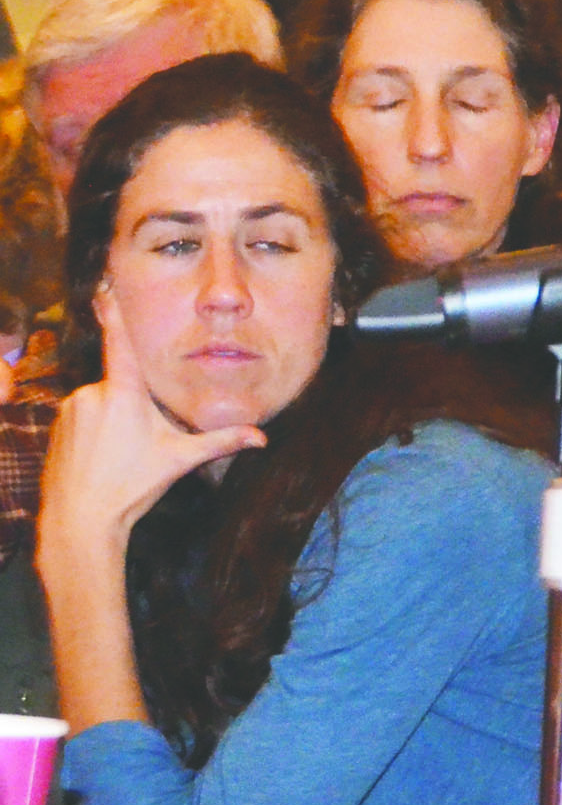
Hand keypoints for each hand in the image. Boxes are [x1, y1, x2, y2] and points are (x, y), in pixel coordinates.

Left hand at [38, 288, 262, 587]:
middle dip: (136, 406)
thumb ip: (220, 442)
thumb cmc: (131, 487)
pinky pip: (84, 415)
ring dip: (115, 419)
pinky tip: (103, 458)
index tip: (107, 286)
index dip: (115, 312)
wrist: (80, 518)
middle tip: (141, 442)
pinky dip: (95, 430)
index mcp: (125, 394)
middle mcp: (93, 394)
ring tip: (121, 455)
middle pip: (124, 386)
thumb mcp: (180, 461)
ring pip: (104, 402)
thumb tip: (261, 439)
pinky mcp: (57, 425)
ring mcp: (72, 408)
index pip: (120, 342)